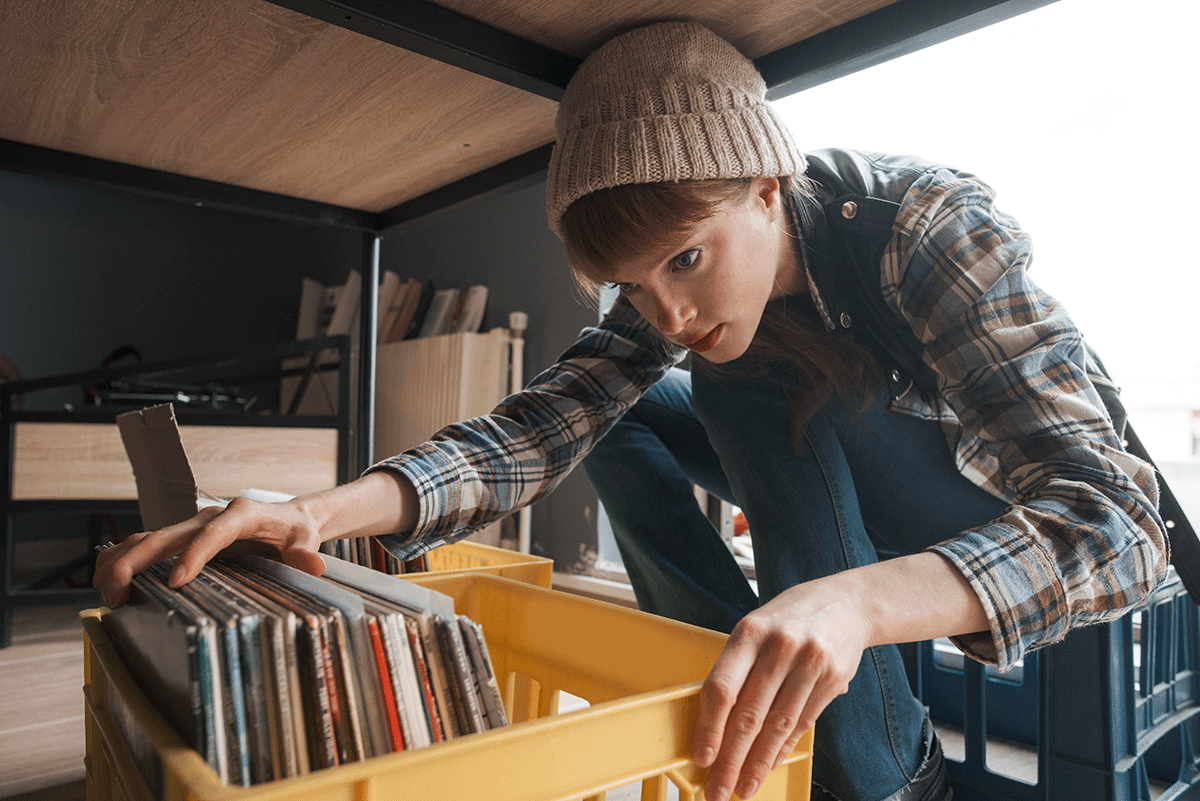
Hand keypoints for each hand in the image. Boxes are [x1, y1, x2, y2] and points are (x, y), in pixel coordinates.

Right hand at [94, 496, 324, 607]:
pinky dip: (125, 562)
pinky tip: (110, 585)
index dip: (193, 555)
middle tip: (116, 592)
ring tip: (106, 593)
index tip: (177, 581)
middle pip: (166, 534)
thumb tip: (313, 566)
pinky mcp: (183, 538)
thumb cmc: (296, 530)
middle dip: (136, 561)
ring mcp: (193, 526)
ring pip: (148, 538)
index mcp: (241, 514)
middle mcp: (210, 516)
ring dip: (122, 562)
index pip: (213, 533)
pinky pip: (147, 546)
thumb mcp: (306, 539)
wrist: (289, 517)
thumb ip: (306, 552)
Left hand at [691, 577, 868, 800]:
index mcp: (750, 631)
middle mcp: (779, 646)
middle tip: (718, 790)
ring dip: (758, 764)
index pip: (722, 688)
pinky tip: (770, 765)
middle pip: (749, 715)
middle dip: (731, 760)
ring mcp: (810, 663)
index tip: (702, 757)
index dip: (709, 727)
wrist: (848, 602)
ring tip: (744, 787)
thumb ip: (737, 668)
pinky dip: (783, 749)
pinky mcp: (833, 679)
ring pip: (777, 726)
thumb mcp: (757, 627)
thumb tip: (714, 723)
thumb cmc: (789, 618)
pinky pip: (803, 724)